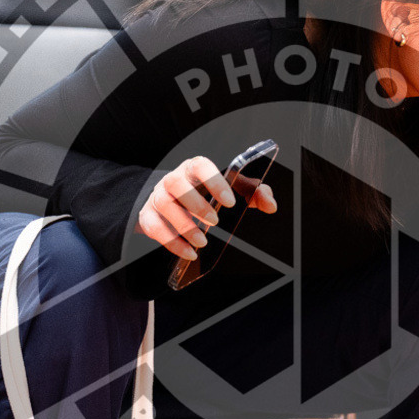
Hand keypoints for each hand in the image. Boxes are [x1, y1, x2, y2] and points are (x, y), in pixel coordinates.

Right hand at [136, 156, 276, 259]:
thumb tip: (270, 204)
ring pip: (163, 204)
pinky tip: (188, 253)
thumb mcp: (231, 189)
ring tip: (202, 242)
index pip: (200, 166)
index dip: (214, 181)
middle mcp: (173, 179)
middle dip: (195, 204)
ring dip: (182, 225)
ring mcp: (157, 196)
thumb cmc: (206, 193)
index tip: (230, 201)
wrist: (171, 201)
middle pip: (176, 183)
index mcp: (194, 169)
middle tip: (215, 222)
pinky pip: (154, 227)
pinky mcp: (147, 216)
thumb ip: (253, 193)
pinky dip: (171, 242)